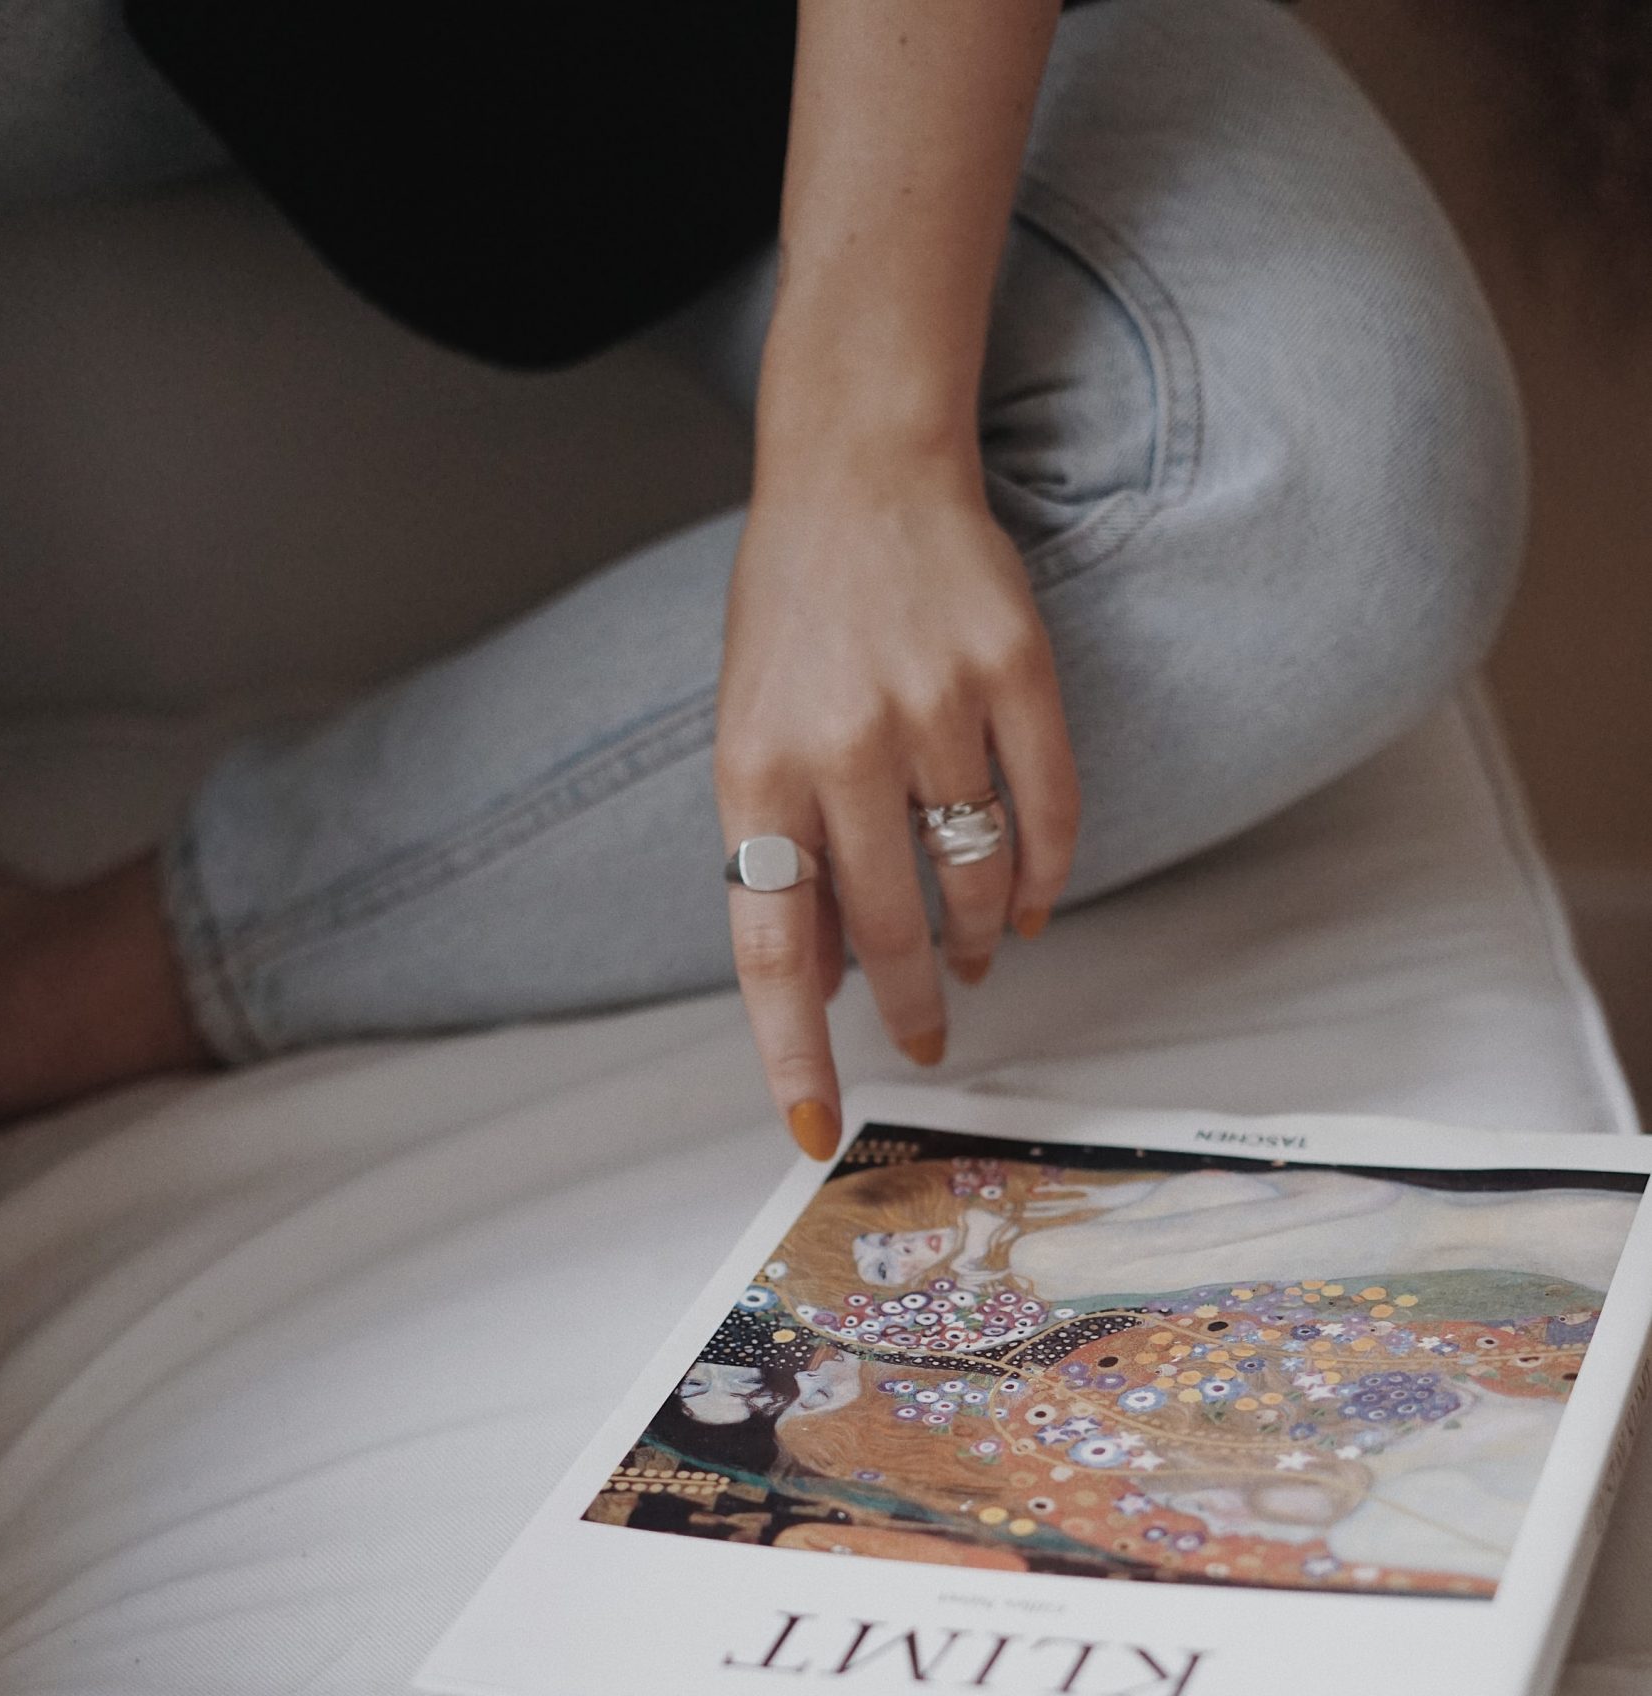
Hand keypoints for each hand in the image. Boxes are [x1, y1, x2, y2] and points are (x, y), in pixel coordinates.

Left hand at [715, 440, 1080, 1157]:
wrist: (858, 466)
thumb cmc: (792, 615)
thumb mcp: (748, 737)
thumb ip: (777, 855)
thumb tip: (811, 981)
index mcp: (753, 771)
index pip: (768, 949)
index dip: (793, 1050)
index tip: (813, 1129)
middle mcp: (839, 746)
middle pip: (886, 929)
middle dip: (910, 1003)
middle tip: (928, 1035)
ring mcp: (931, 707)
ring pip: (972, 878)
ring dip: (978, 936)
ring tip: (977, 955)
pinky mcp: (1013, 670)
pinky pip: (1046, 809)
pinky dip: (1042, 874)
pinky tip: (1030, 902)